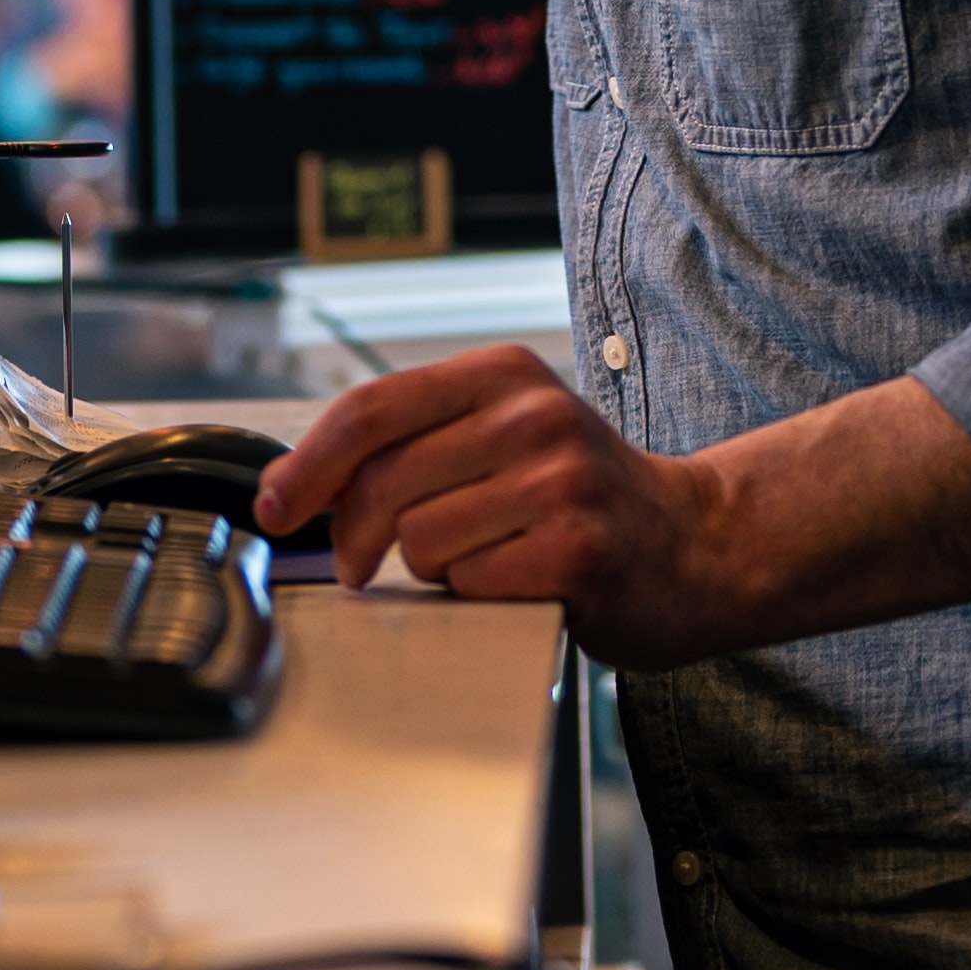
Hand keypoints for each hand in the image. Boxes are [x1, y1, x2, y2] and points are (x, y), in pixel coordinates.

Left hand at [256, 344, 740, 669]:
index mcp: (503, 373)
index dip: (307, 465)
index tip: (275, 507)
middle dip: (351, 537)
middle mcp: (533, 414)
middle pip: (382, 482)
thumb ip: (411, 443)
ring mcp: (560, 480)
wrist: (695, 545)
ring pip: (420, 540)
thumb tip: (292, 484)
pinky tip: (516, 582)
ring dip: (429, 570)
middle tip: (356, 566)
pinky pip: (469, 584)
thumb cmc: (580, 497)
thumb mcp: (503, 435)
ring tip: (481, 560)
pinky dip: (475, 596)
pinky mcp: (577, 549)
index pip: (371, 408)